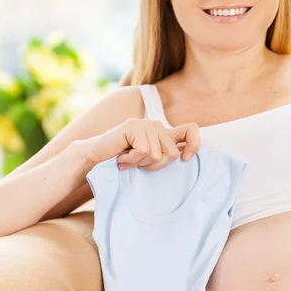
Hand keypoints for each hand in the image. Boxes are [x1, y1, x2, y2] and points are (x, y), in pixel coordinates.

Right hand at [83, 118, 200, 171]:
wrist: (97, 157)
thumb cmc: (124, 161)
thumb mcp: (150, 161)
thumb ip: (165, 156)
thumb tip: (183, 156)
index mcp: (165, 133)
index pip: (191, 130)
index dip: (193, 145)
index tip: (185, 159)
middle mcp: (158, 125)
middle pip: (172, 153)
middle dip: (155, 166)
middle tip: (139, 163)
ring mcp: (146, 124)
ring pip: (157, 155)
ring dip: (140, 163)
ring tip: (128, 159)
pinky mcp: (134, 126)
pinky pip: (143, 151)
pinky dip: (132, 160)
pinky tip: (122, 157)